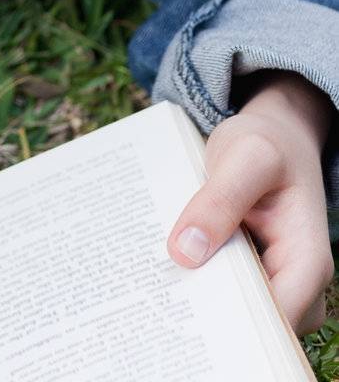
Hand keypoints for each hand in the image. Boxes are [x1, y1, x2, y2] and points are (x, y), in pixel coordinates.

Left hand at [166, 71, 335, 335]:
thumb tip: (186, 253)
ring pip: (235, 312)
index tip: (184, 315)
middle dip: (209, 316)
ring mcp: (275, 282)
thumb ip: (220, 200)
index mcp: (307, 262)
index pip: (275, 321)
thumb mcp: (245, 159)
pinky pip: (225, 292)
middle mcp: (297, 283)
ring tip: (154, 286)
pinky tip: (165, 271)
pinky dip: (199, 282)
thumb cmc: (266, 145)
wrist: (272, 137)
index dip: (233, 326)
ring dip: (200, 300)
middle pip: (252, 324)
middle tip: (157, 301)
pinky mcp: (252, 275)